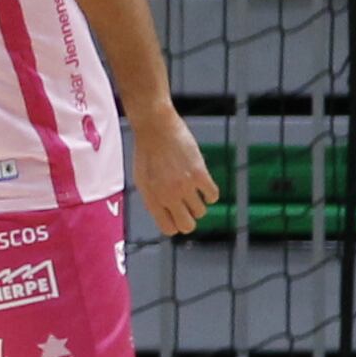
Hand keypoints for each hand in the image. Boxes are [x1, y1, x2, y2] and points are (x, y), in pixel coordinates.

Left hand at [128, 101, 218, 238]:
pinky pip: (213, 196)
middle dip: (190, 220)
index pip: (168, 228)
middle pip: (188, 226)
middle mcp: (167, 195)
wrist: (155, 128)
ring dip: (199, 203)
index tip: (177, 215)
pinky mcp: (199, 174)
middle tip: (188, 207)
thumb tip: (167, 216)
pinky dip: (210, 194)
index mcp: (151, 198)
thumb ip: (154, 199)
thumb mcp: (142, 179)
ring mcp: (184, 186)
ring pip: (201, 212)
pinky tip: (203, 184)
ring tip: (192, 189)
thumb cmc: (147, 152)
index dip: (175, 224)